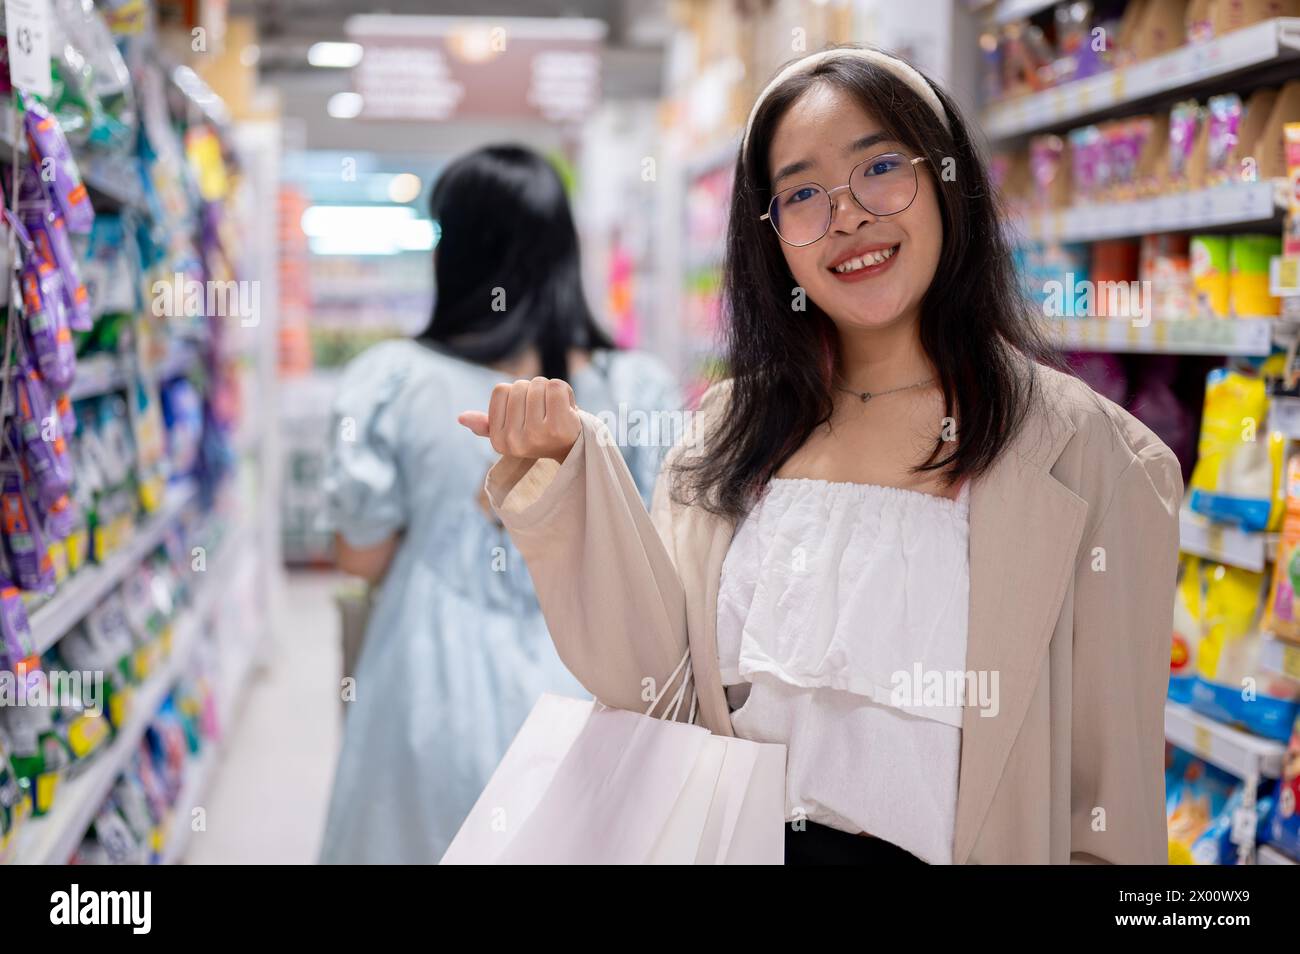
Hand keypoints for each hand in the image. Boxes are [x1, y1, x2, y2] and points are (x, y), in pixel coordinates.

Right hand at [458, 377, 581, 462]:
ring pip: (538, 384)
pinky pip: (556, 386)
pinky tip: (569, 408)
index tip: (529, 412)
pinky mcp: (558, 427)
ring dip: (550, 391)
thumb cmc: (542, 435)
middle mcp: (514, 441)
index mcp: (499, 441)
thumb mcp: (512, 431)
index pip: (500, 390)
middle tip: (546, 411)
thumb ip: (488, 424)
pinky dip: (565, 390)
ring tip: (557, 410)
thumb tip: (461, 418)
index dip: (517, 393)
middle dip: (534, 390)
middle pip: (519, 386)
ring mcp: (536, 435)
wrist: (576, 448)